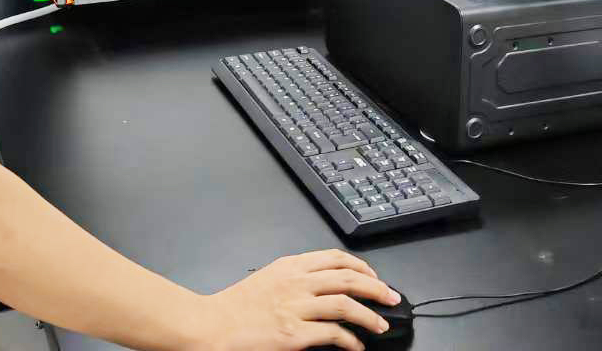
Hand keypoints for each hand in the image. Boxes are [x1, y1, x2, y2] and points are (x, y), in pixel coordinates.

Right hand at [196, 249, 399, 350]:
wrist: (211, 326)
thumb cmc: (234, 307)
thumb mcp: (268, 279)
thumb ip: (295, 277)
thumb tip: (324, 285)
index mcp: (291, 266)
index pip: (336, 258)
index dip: (362, 267)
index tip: (375, 277)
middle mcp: (296, 282)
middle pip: (348, 277)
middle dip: (376, 288)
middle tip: (391, 297)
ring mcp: (296, 307)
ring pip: (346, 304)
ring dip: (370, 315)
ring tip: (381, 324)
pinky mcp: (294, 333)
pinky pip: (333, 333)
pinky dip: (350, 339)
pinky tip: (356, 345)